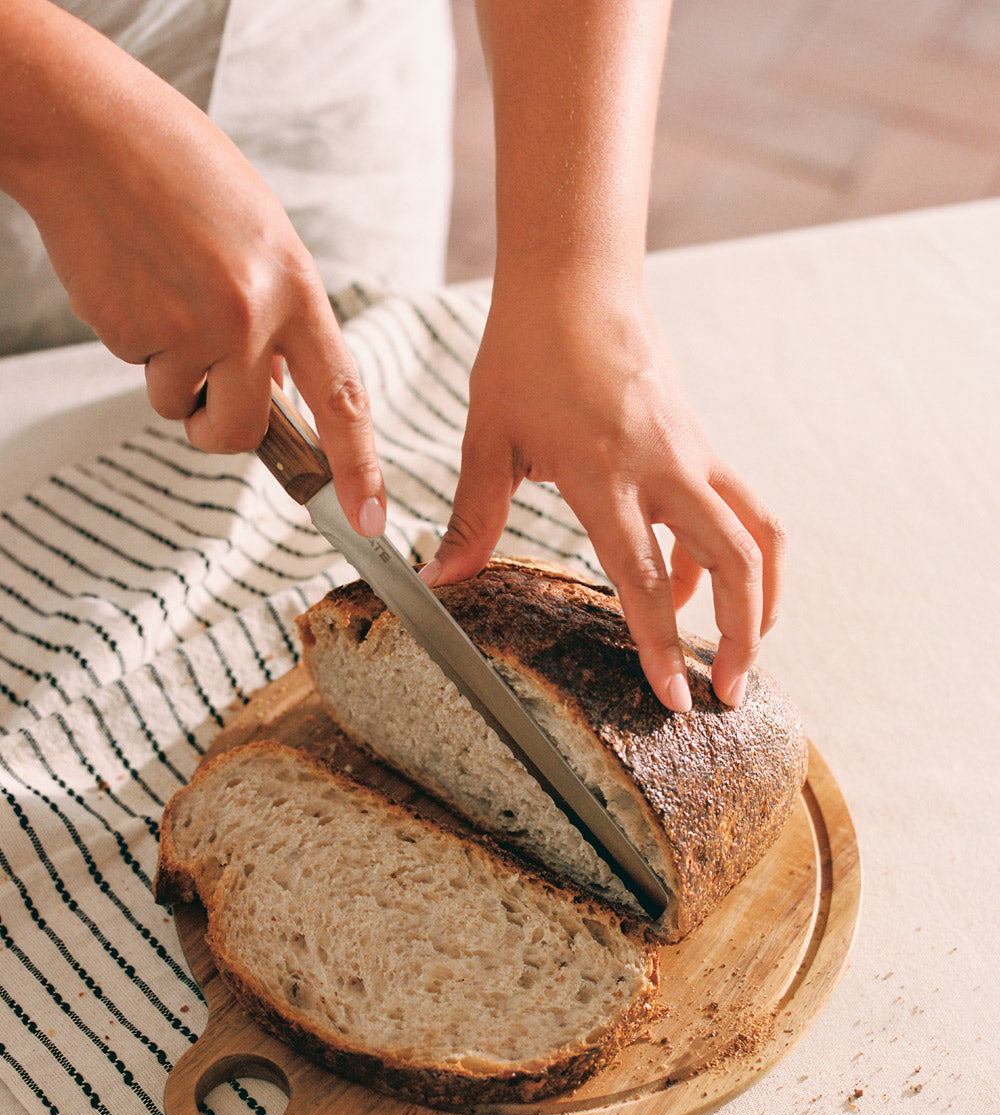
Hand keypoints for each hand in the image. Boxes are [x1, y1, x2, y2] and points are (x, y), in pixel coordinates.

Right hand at [8, 4, 384, 536]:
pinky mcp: (127, 330)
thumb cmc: (178, 172)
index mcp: (294, 287)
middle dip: (218, 428)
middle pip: (242, 431)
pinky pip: (134, 366)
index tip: (368, 519)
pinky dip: (129, 335)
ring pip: (176, 402)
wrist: (89, 130)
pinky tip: (128, 277)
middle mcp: (247, 316)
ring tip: (159, 288)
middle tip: (202, 393)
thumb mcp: (260, 235)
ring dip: (165, 369)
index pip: (341, 397)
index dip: (358, 467)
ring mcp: (185, 327)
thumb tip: (277, 390)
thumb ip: (278, 315)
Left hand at [421, 279, 785, 711]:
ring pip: (757, 531)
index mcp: (606, 471)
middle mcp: (666, 465)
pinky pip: (734, 508)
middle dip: (744, 634)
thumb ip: (473, 515)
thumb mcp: (489, 437)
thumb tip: (440, 579)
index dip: (662, 643)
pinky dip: (726, 555)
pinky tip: (690, 583)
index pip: (646, 575)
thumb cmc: (526, 352)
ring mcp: (693, 452)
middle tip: (730, 692)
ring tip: (741, 648)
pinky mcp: (700, 443)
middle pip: (736, 558)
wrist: (577, 278)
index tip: (675, 700)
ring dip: (759, 595)